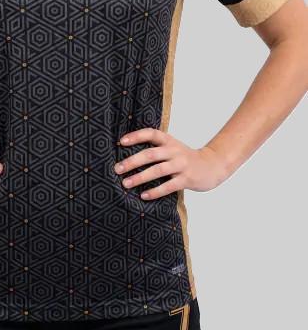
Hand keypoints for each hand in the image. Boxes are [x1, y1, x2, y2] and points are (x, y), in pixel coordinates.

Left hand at [114, 128, 228, 198]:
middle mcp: (174, 151)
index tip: (121, 141)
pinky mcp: (187, 179)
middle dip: (132, 161)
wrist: (212, 165)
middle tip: (117, 169)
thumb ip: (156, 148)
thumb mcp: (172, 147)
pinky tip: (144, 195)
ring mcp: (181, 165)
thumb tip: (128, 154)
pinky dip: (155, 191)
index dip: (136, 136)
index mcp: (169, 141)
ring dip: (140, 177)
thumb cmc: (185, 158)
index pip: (151, 133)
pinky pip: (169, 186)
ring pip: (158, 170)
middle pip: (151, 154)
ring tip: (126, 183)